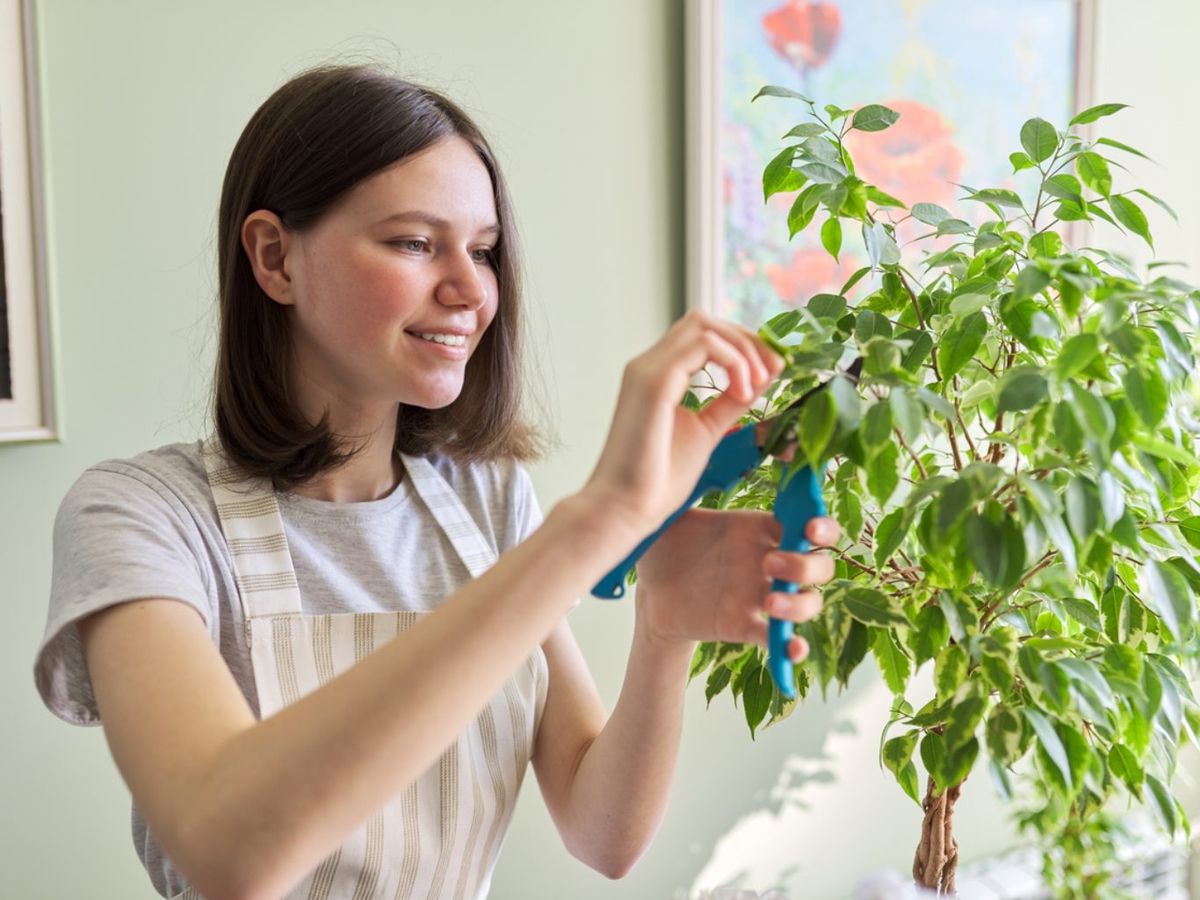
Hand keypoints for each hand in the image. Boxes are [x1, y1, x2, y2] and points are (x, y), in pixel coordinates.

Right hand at [580, 310, 783, 537]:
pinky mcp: (653, 382)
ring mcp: (647, 369)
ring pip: (703, 325)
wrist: (625, 508)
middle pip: (704, 320)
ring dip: (742, 349)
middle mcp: (648, 364)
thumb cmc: (657, 479)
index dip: (743, 344)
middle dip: (747, 339)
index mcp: (658, 375)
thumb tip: (765, 375)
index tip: (772, 371)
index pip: (703, 335)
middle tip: (772, 371)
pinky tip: (743, 392)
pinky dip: (733, 361)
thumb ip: (732, 400)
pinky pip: (703, 346)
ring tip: (757, 385)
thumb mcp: (708, 430)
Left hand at [633, 509, 839, 659]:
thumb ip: (686, 491)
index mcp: (755, 528)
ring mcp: (760, 595)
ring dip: (800, 604)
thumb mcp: (671, 517)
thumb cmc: (664, 548)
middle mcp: (766, 561)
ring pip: (808, 601)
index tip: (810, 526)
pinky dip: (791, 648)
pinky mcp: (745, 626)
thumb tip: (683, 463)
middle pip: (818, 563)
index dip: (819, 524)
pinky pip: (779, 639)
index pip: (805, 522)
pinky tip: (792, 650)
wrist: (647, 594)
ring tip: (768, 603)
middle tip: (769, 564)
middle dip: (806, 564)